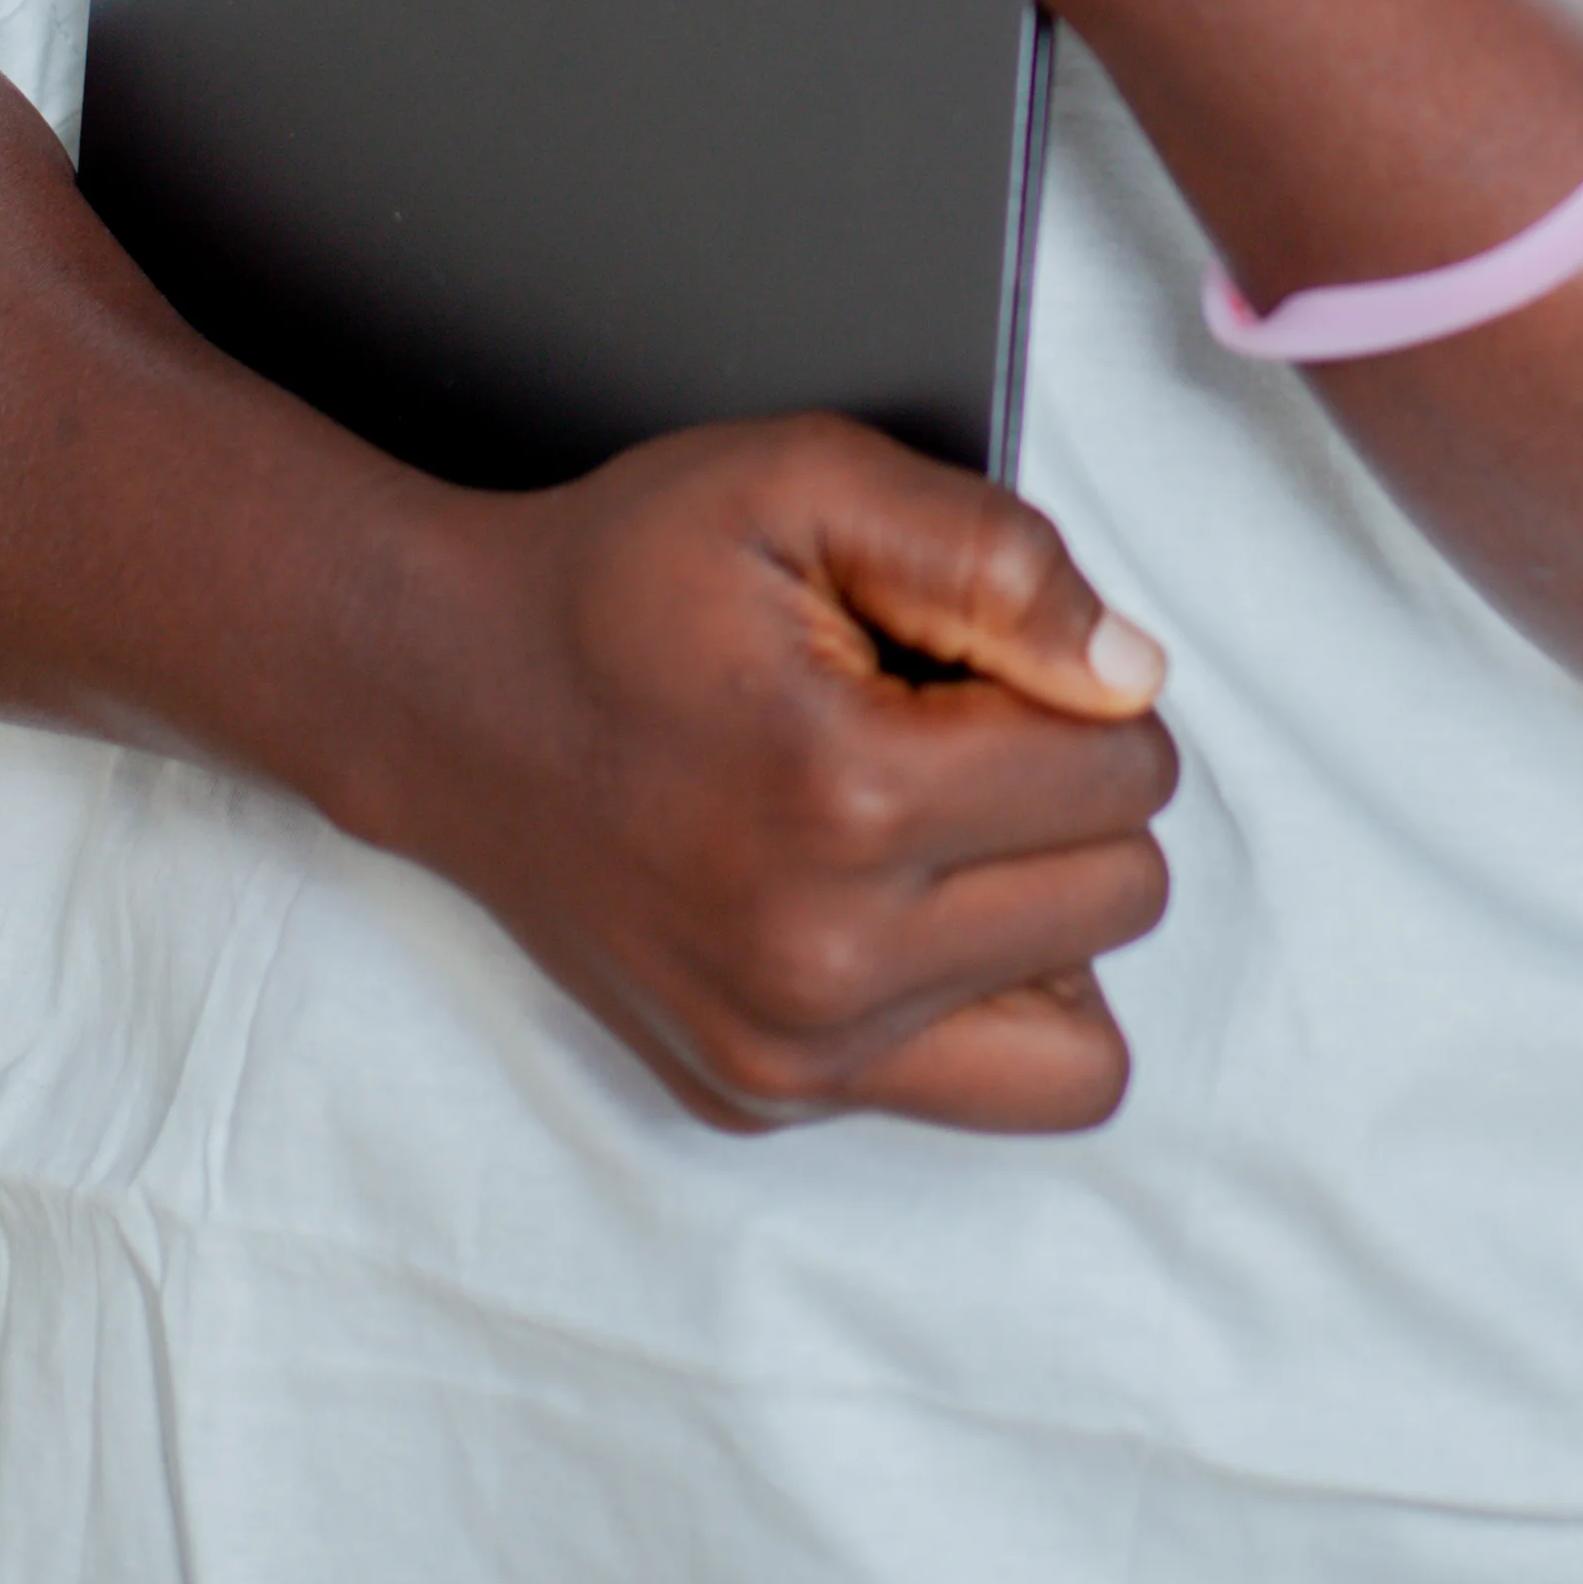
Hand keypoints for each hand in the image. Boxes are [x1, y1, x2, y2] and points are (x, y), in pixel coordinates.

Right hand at [367, 413, 1176, 1134]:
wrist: (450, 698)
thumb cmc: (626, 579)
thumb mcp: (803, 484)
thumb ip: (994, 556)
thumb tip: (1132, 674)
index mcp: (846, 800)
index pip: (1123, 773)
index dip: (1081, 685)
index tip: (977, 659)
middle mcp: (823, 963)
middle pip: (1121, 897)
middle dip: (1073, 795)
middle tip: (956, 730)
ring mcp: (790, 1055)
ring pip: (1083, 1031)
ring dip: (1047, 912)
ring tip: (945, 829)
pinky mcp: (764, 1100)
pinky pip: (983, 1089)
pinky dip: (975, 995)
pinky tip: (893, 902)